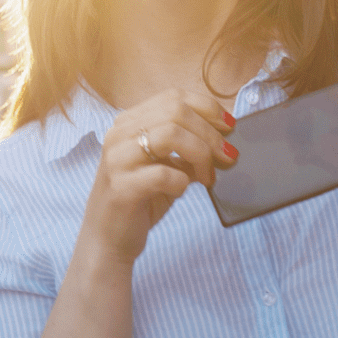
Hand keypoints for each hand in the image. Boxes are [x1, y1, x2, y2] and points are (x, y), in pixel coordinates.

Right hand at [84, 88, 238, 262]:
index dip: (207, 108)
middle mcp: (119, 134)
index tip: (229, 126)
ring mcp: (117, 159)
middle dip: (210, 133)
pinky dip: (181, 181)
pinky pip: (163, 174)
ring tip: (207, 176)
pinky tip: (180, 190)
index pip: (174, 97)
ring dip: (200, 154)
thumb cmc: (141, 200)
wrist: (108, 240)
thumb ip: (188, 150)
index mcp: (129, 122)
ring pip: (170, 135)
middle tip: (227, 155)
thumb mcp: (167, 167)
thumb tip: (224, 141)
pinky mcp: (120, 187)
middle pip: (176, 112)